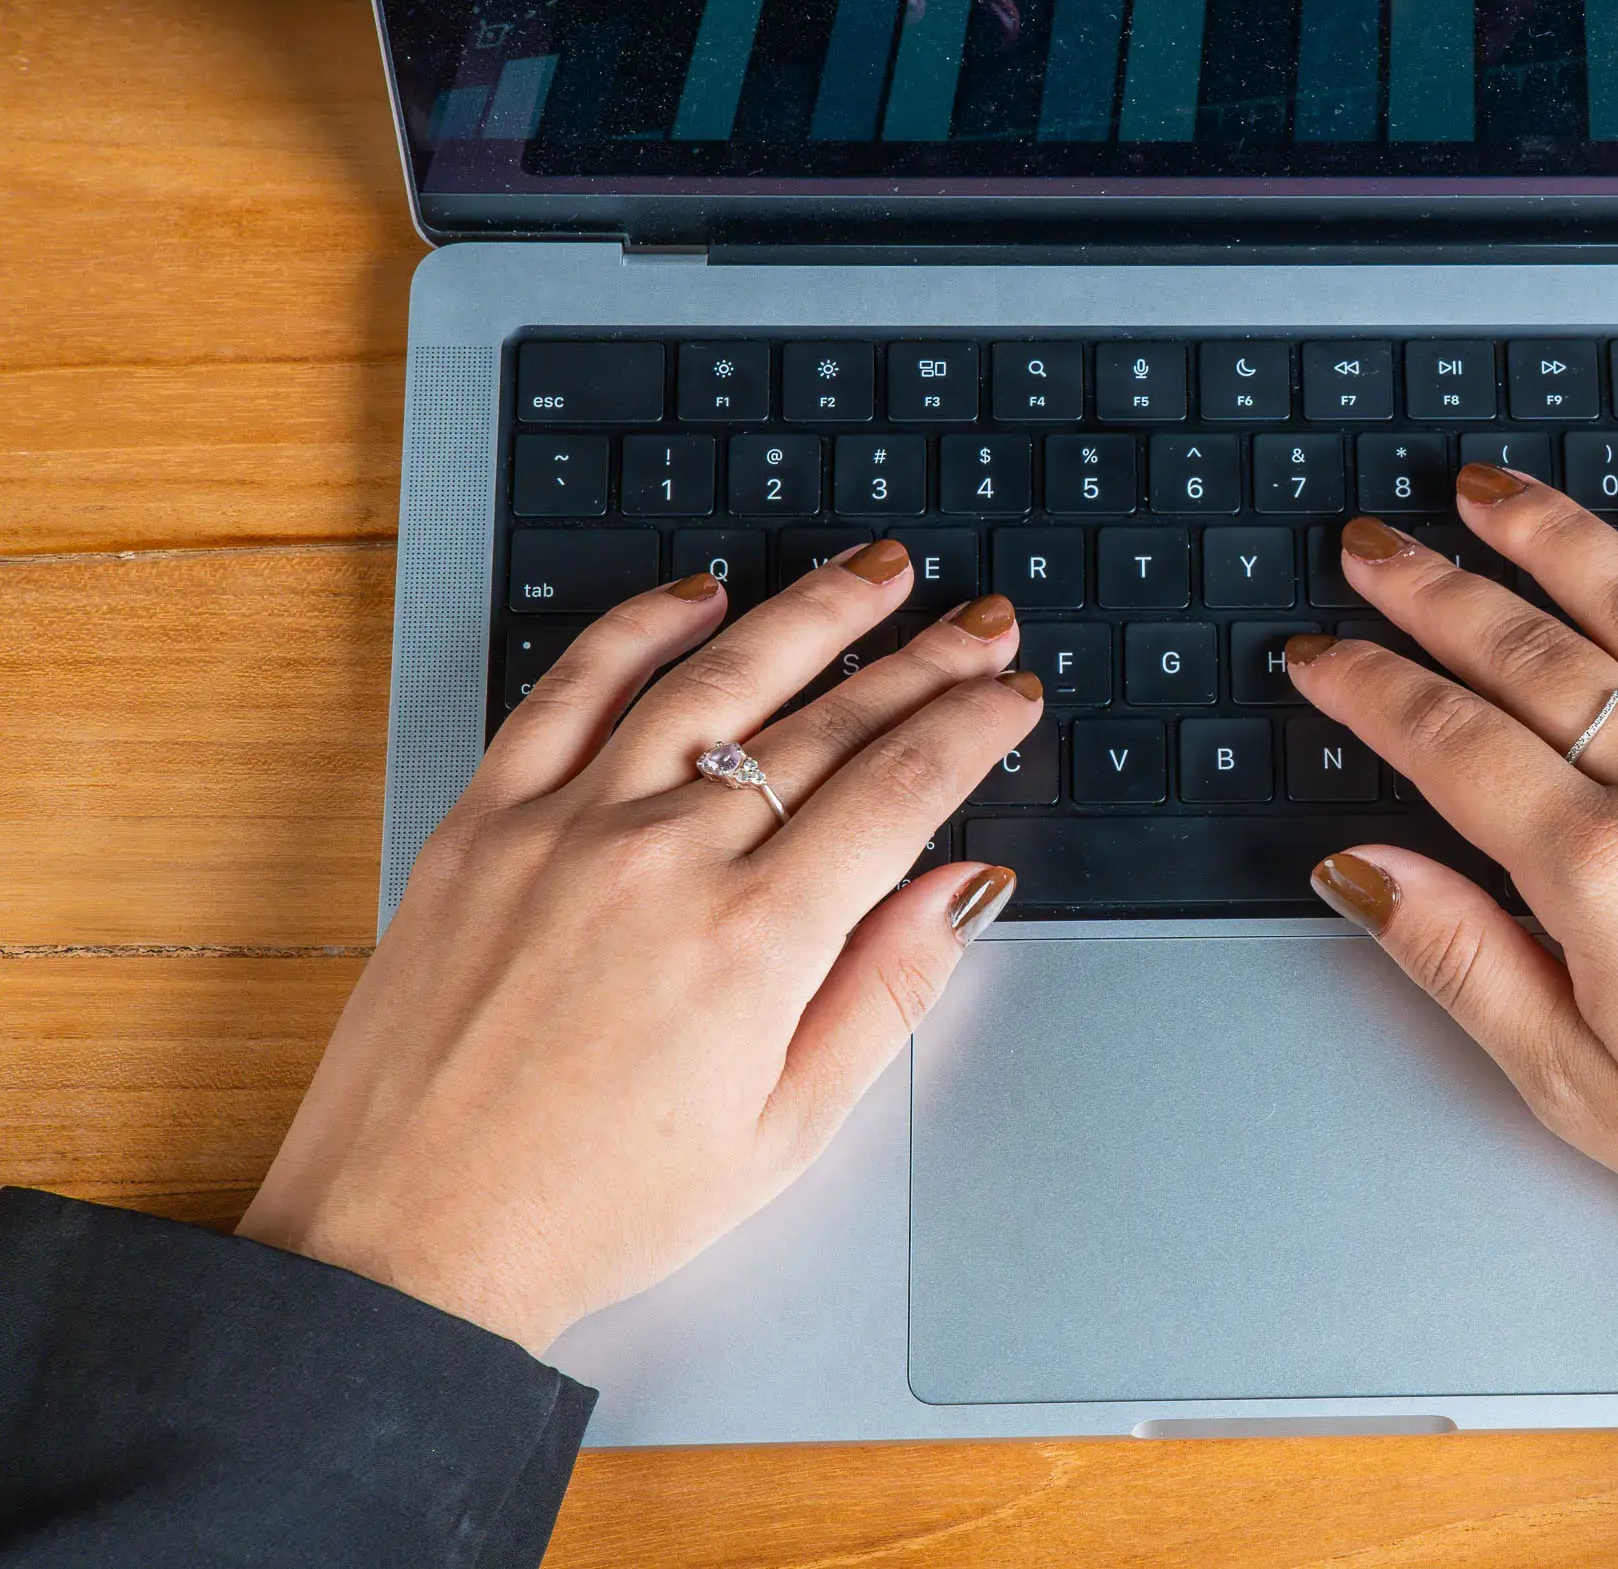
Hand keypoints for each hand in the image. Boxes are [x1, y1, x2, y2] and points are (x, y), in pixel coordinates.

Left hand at [237, 546, 1035, 1351]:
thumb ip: (887, 992)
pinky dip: (639, 628)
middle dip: (923, 661)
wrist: (410, 1240)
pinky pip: (568, 691)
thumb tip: (965, 889)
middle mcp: (663, 862)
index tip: (1011, 694)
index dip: (971, 727)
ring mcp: (565, 830)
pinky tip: (698, 594)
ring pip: (714, 681)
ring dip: (807, 613)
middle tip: (979, 623)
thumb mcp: (786, 1131)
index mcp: (753, 945)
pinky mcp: (481, 825)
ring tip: (877, 572)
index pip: (899, 790)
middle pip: (827, 723)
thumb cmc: (599, 1205)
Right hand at [1288, 474, 1617, 1347]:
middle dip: (1432, 589)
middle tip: (1371, 548)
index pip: (1449, 741)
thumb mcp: (1572, 1080)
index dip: (1367, 685)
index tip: (1319, 652)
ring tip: (1489, 493)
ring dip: (1556, 537)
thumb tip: (1362, 870)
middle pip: (1530, 654)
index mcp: (1607, 874)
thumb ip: (1459, 956)